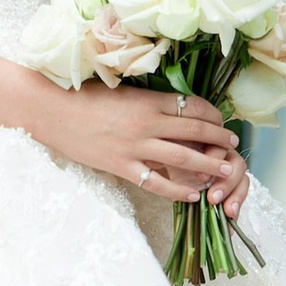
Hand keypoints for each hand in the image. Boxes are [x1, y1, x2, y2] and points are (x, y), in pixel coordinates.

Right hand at [37, 78, 240, 207]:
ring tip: (225, 170)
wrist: (51, 109)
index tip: (221, 120)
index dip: (213, 114)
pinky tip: (192, 195)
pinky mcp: (121, 166)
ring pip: (182, 158)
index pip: (193, 106)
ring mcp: (134, 147)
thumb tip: (173, 108)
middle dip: (219, 139)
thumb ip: (147, 100)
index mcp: (147, 99)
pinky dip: (177, 190)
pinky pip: (156, 182)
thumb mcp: (122, 90)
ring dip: (208, 164)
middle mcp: (146, 123)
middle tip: (234, 145)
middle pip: (195, 132)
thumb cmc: (84, 96)